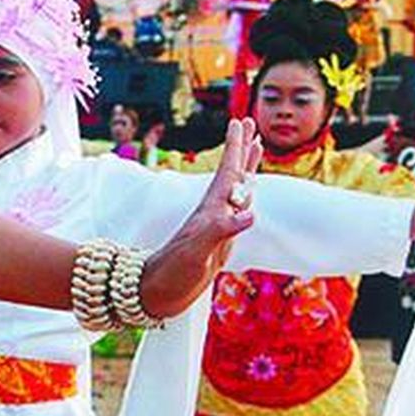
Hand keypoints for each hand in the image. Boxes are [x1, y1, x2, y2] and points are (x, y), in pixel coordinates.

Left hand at [138, 118, 261, 317]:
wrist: (158, 294)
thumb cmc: (174, 273)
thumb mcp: (198, 252)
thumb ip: (222, 230)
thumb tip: (250, 213)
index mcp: (210, 210)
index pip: (227, 172)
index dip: (235, 148)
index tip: (241, 121)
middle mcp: (214, 214)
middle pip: (232, 174)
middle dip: (242, 149)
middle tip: (250, 122)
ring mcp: (216, 227)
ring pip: (236, 191)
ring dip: (246, 168)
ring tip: (256, 148)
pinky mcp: (218, 241)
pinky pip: (236, 213)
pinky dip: (246, 200)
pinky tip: (249, 199)